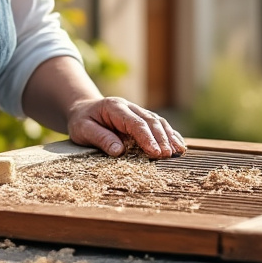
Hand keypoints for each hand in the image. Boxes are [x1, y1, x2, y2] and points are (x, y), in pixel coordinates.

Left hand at [65, 97, 186, 158]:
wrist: (83, 109)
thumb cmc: (82, 121)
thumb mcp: (83, 130)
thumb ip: (100, 138)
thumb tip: (119, 151)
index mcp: (115, 108)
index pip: (136, 123)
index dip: (147, 138)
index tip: (155, 152)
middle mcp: (129, 107)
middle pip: (151, 121)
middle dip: (161, 138)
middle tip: (168, 155)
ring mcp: (137, 111)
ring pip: (158, 122)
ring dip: (169, 136)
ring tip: (178, 151)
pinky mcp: (142, 119)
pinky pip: (159, 125)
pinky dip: (170, 134)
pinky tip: (179, 144)